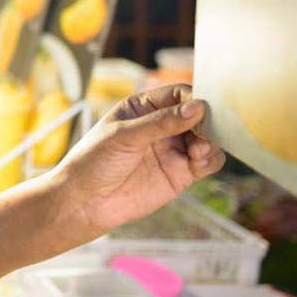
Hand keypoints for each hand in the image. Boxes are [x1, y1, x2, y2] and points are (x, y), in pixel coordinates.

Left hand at [53, 84, 224, 235]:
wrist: (84, 202)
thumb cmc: (93, 162)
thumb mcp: (123, 136)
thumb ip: (160, 122)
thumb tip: (197, 107)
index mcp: (143, 107)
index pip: (178, 94)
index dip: (194, 99)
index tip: (201, 109)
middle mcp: (161, 126)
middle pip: (199, 115)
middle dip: (208, 121)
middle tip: (205, 131)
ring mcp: (172, 149)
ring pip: (208, 138)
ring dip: (211, 141)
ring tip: (198, 150)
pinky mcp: (180, 173)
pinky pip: (207, 162)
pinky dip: (211, 159)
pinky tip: (198, 161)